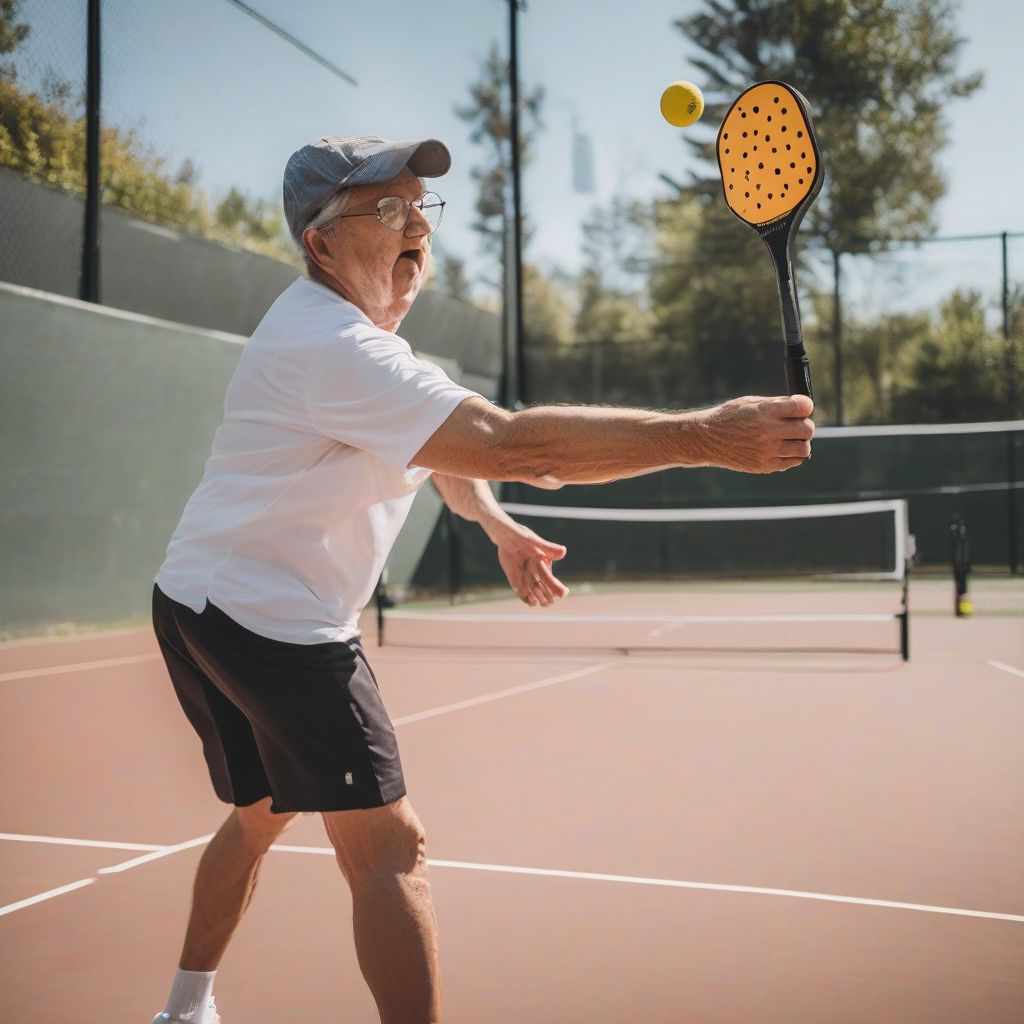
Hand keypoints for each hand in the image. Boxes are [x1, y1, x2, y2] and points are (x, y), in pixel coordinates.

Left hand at [493, 522, 568, 606]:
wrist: (505, 537)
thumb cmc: (522, 536)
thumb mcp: (534, 542)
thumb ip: (548, 548)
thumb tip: (563, 552)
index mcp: (546, 565)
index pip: (554, 582)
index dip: (558, 589)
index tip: (563, 594)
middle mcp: (538, 573)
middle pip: (546, 592)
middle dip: (548, 597)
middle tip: (546, 596)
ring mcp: (527, 578)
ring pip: (536, 595)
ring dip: (538, 599)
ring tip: (536, 598)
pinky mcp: (516, 581)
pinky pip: (523, 594)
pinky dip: (527, 599)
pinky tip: (532, 601)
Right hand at [698, 394, 813, 473]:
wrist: (707, 439)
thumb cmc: (729, 417)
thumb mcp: (749, 402)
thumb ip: (775, 404)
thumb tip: (801, 406)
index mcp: (764, 411)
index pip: (802, 407)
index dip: (805, 405)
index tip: (802, 407)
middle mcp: (768, 431)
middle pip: (807, 429)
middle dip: (805, 425)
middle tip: (797, 425)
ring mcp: (767, 451)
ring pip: (803, 448)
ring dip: (801, 442)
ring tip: (791, 439)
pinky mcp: (764, 466)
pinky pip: (792, 462)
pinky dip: (792, 456)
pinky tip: (782, 449)